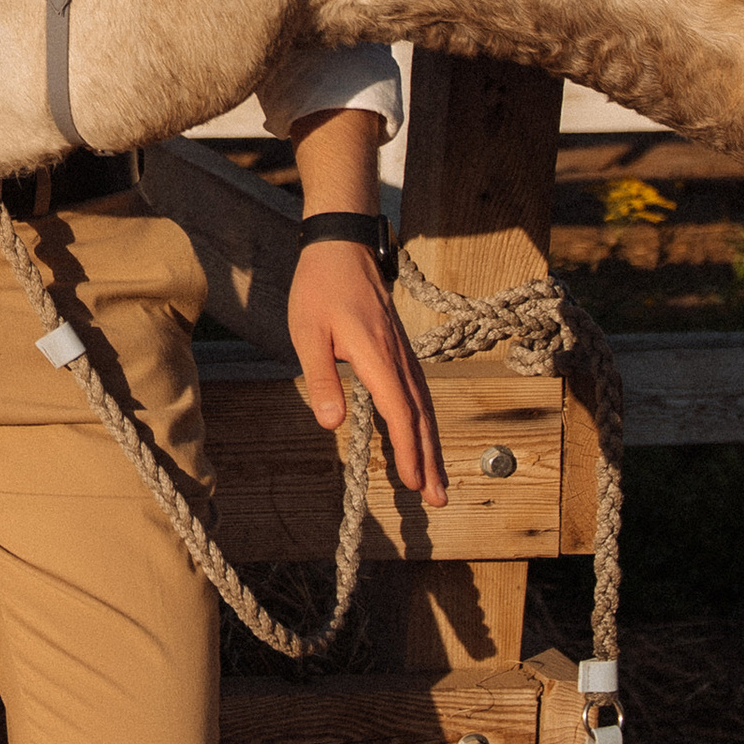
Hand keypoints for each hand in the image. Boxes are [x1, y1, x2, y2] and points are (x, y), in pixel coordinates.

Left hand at [290, 243, 446, 505]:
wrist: (342, 246)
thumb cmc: (319, 288)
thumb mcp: (307, 333)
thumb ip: (321, 378)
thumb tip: (332, 423)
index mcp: (376, 355)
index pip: (399, 411)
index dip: (407, 450)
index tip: (412, 482)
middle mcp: (398, 357)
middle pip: (421, 416)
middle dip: (430, 459)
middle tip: (437, 497)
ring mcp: (403, 352)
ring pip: (425, 405)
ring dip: (432, 444)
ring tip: (436, 480)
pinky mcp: (400, 349)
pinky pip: (419, 391)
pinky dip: (425, 420)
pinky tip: (424, 436)